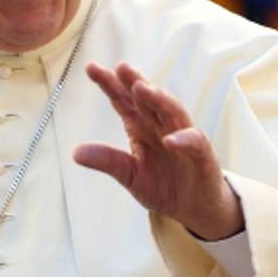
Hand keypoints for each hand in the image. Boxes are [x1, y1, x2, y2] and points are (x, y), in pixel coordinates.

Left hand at [73, 62, 243, 240]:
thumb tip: (75, 152)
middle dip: (135, 82)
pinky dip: (182, 139)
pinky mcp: (202, 154)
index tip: (91, 68)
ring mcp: (183, 137)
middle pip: (148, 99)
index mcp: (141, 127)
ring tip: (142, 89)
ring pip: (172, 111)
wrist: (193, 209)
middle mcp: (161, 126)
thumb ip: (107, 160)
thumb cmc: (163, 186)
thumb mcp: (129, 175)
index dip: (109, 84)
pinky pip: (193, 142)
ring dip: (158, 99)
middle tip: (121, 67)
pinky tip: (169, 140)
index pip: (124, 100)